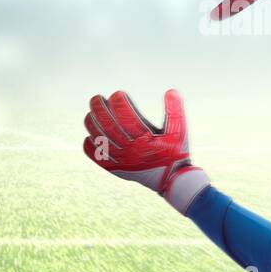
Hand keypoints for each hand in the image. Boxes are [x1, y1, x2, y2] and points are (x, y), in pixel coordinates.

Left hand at [82, 89, 209, 212]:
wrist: (172, 180)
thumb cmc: (176, 153)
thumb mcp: (180, 131)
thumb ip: (176, 111)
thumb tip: (171, 91)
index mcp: (145, 140)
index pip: (126, 117)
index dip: (120, 103)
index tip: (118, 93)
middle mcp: (130, 151)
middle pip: (108, 126)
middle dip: (99, 109)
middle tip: (96, 98)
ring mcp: (122, 161)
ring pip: (100, 140)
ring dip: (92, 124)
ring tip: (91, 112)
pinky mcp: (117, 170)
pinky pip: (98, 158)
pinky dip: (90, 147)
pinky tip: (89, 136)